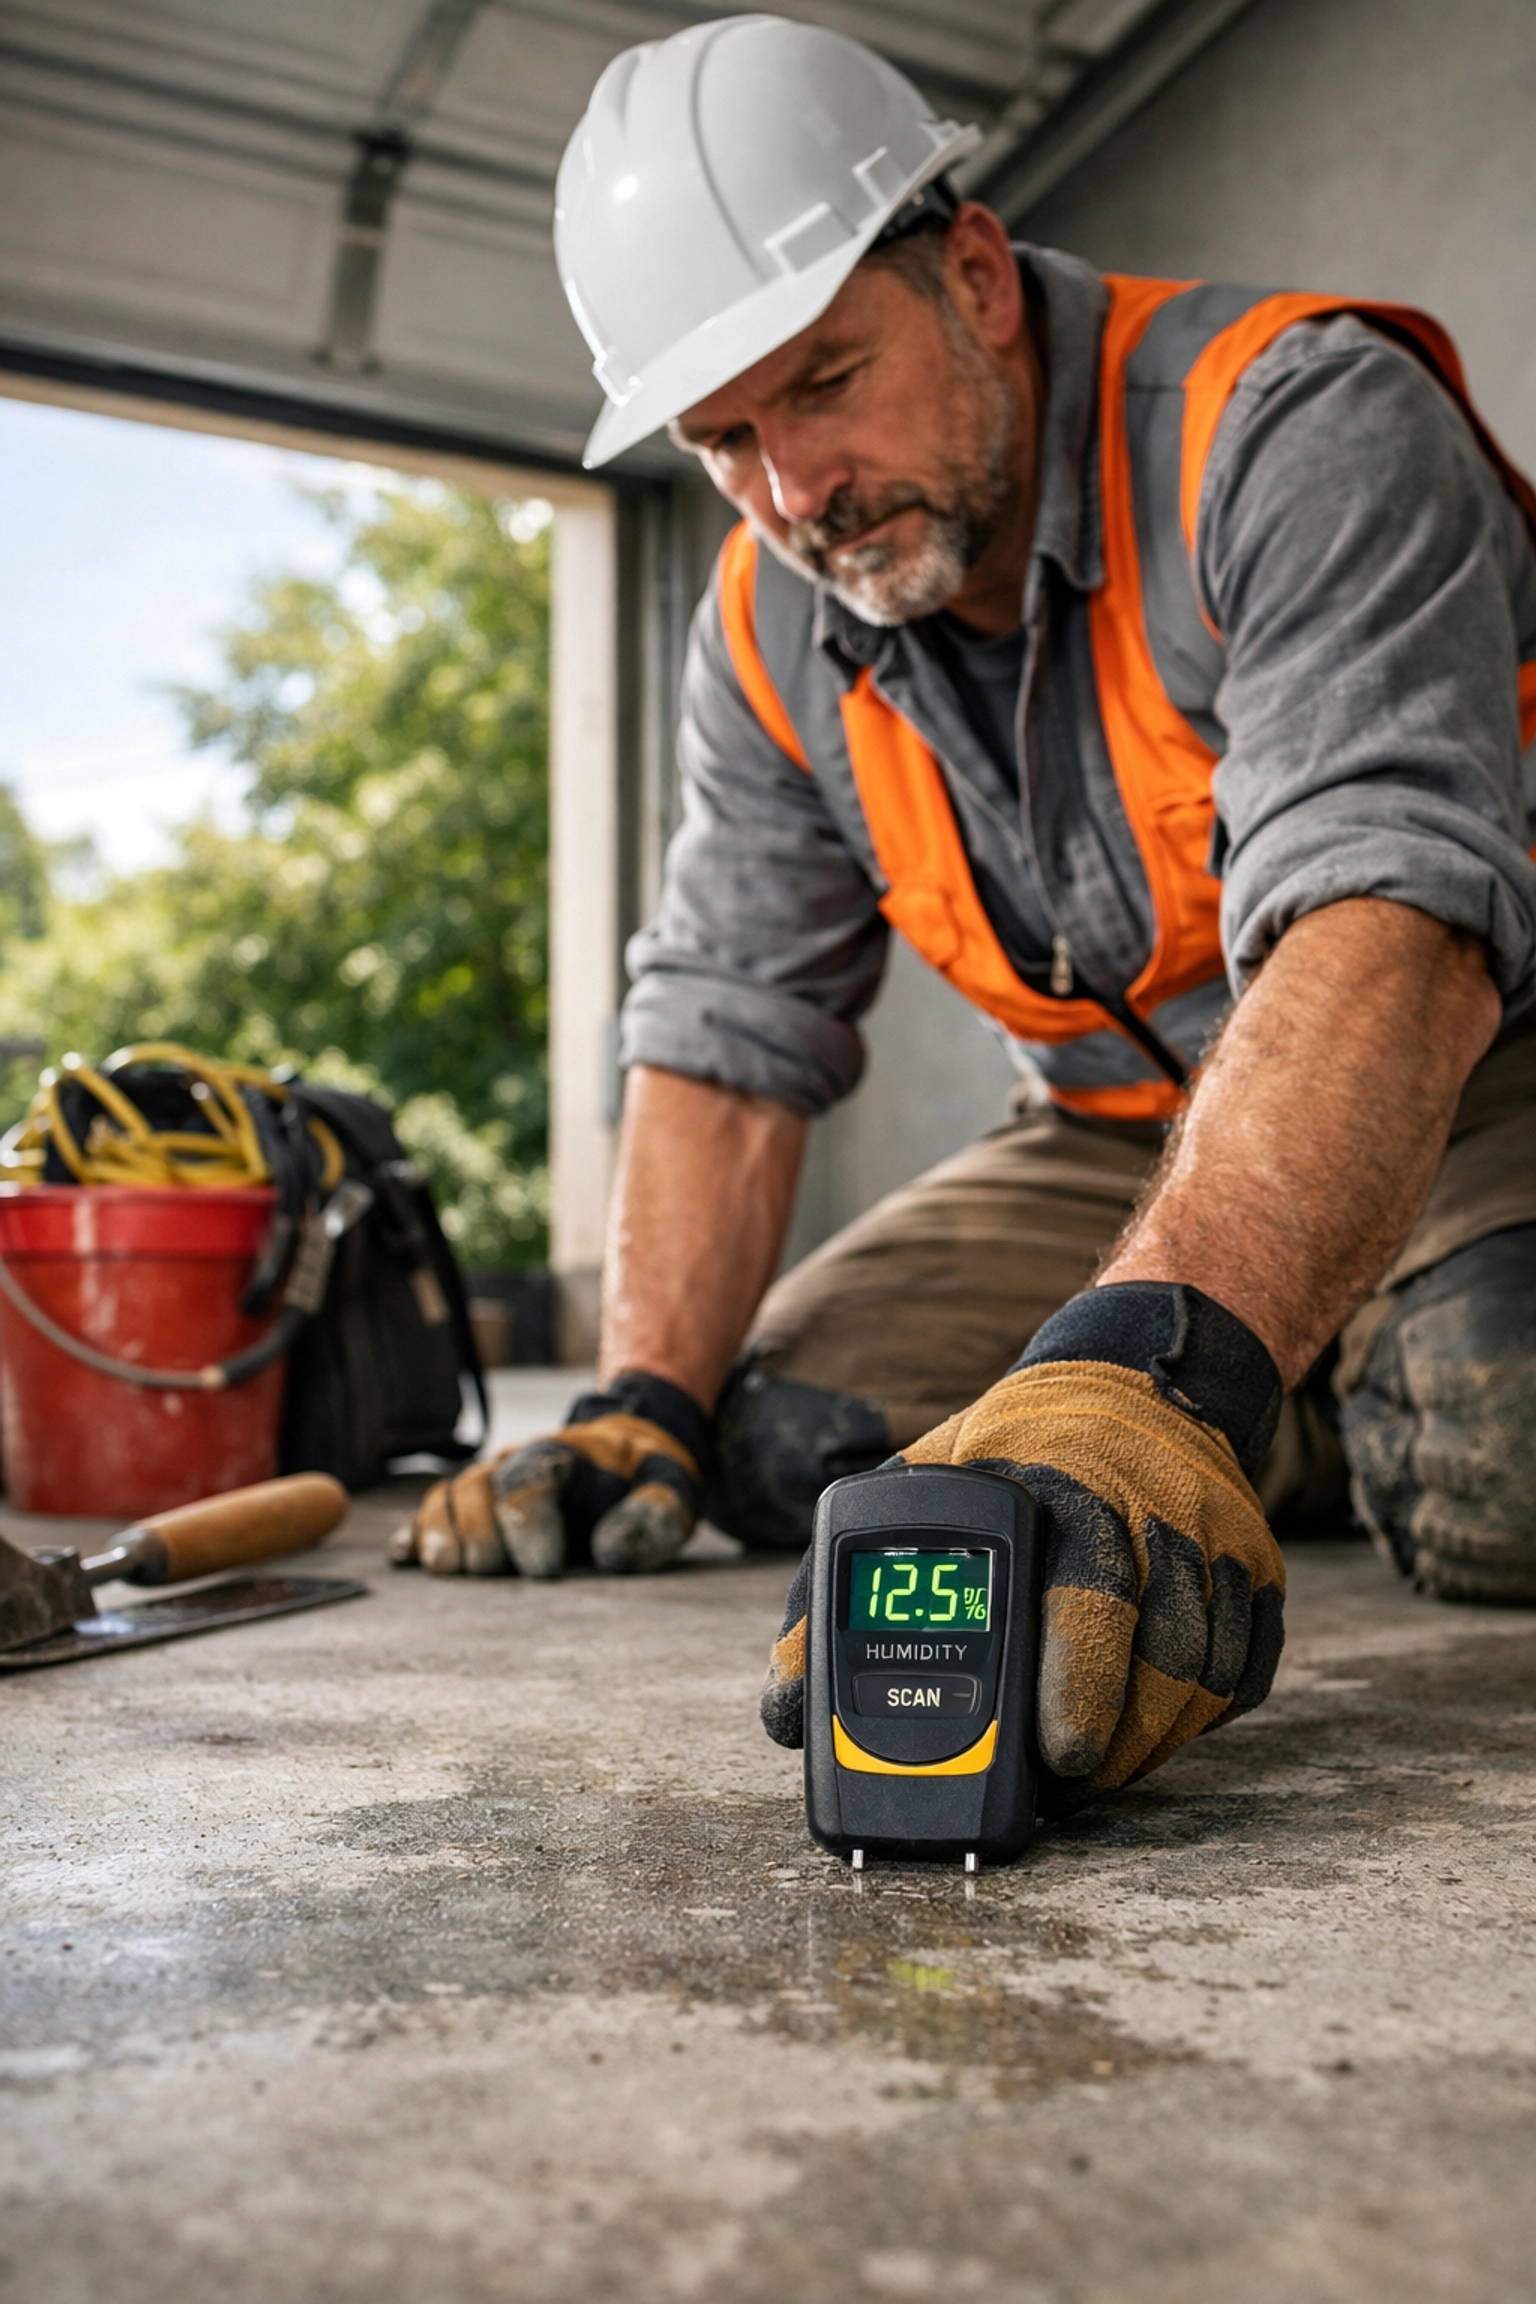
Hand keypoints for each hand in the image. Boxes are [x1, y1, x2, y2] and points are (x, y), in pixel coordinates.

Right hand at [389, 1373, 706, 1579]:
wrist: (622, 1454)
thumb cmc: (644, 1480)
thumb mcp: (670, 1489)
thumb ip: (655, 1515)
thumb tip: (612, 1553)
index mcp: (563, 1455)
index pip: (532, 1481)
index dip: (529, 1523)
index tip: (544, 1571)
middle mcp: (513, 1463)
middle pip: (477, 1489)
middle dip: (478, 1532)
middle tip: (486, 1571)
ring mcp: (485, 1483)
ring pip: (446, 1498)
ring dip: (438, 1533)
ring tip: (445, 1569)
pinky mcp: (467, 1507)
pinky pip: (429, 1514)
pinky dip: (413, 1534)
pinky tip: (404, 1559)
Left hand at [761, 1284, 1285, 1801]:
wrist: (1136, 1378)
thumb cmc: (1009, 1449)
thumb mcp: (910, 1491)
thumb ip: (833, 1598)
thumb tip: (786, 1715)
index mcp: (1061, 1482)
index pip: (1088, 1592)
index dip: (1080, 1683)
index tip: (1061, 1756)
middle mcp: (1154, 1507)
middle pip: (1159, 1656)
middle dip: (1113, 1741)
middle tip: (1063, 1786)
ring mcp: (1219, 1541)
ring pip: (1201, 1680)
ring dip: (1146, 1743)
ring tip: (1087, 1768)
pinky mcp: (1261, 1572)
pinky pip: (1241, 1678)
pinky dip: (1194, 1719)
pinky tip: (1142, 1727)